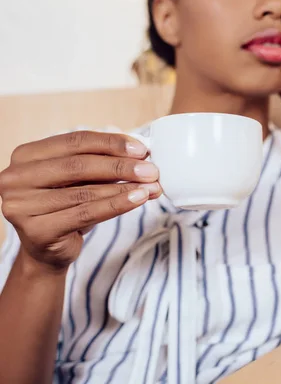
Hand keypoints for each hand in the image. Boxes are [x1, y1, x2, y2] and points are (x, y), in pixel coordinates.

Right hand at [0, 131, 161, 271]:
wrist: (49, 250)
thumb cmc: (68, 207)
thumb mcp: (83, 180)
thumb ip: (106, 164)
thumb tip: (145, 155)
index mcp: (26, 155)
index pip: (75, 141)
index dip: (111, 143)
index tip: (142, 149)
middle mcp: (15, 177)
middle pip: (78, 165)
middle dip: (121, 166)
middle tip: (151, 170)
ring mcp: (21, 205)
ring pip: (85, 192)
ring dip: (124, 187)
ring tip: (152, 186)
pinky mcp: (36, 230)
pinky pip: (85, 214)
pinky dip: (116, 205)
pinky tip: (138, 199)